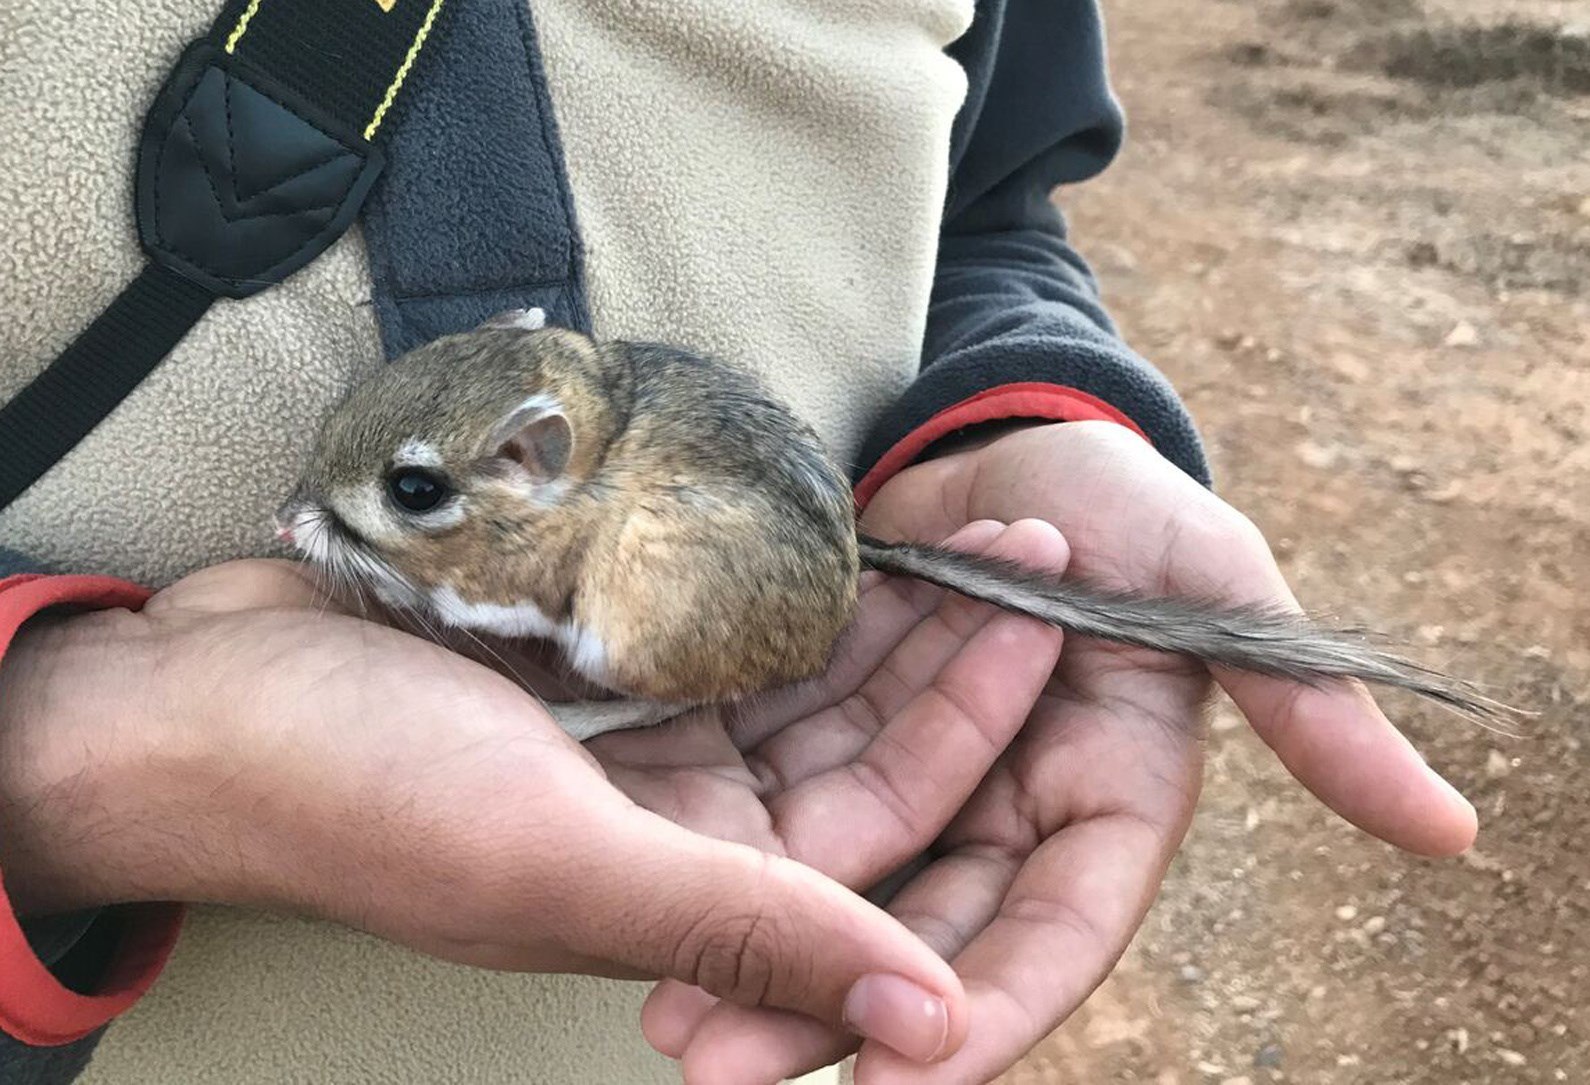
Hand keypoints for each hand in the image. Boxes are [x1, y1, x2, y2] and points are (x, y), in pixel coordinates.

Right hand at [0, 557, 1034, 1054]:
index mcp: (693, 889)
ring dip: (887, 593)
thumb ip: (752, 931)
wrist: (194, 696)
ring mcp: (645, 726)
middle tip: (1046, 541)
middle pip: (859, 729)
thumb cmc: (359, 796)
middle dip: (955, 644)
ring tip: (979, 513)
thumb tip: (937, 1025)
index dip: (980, 716)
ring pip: (804, 662)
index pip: (885, 815)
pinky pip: (726, 605)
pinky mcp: (602, 651)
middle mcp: (686, 814)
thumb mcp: (564, 867)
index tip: (1063, 618)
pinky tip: (860, 507)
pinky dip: (791, 563)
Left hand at [644, 420, 1477, 1083]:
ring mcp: (906, 781)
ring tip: (661, 1017)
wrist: (1009, 436)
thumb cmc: (1131, 505)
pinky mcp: (830, 732)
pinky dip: (720, 845)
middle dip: (826, 1010)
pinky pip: (774, 801)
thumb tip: (1450, 833)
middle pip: (916, 937)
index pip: (1048, 936)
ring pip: (829, 888)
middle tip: (721, 1071)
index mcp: (1100, 808)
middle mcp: (996, 816)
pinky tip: (640, 893)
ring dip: (749, 952)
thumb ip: (1303, 703)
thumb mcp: (1220, 590)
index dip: (983, 1012)